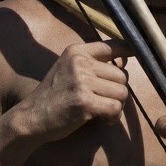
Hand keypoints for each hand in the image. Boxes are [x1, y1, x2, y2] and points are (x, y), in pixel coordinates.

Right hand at [16, 39, 131, 143]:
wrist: (31, 117)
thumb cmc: (54, 96)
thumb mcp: (68, 69)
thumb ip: (92, 62)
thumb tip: (126, 59)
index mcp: (76, 51)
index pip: (112, 46)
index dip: (128, 51)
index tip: (133, 58)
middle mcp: (79, 63)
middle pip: (122, 75)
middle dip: (118, 91)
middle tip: (106, 102)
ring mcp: (81, 81)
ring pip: (122, 92)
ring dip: (117, 106)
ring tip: (103, 112)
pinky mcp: (84, 101)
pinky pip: (115, 108)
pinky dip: (113, 117)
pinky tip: (103, 120)